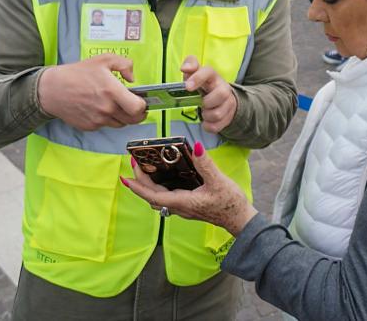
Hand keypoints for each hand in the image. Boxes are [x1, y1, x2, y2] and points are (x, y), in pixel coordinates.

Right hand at [37, 54, 146, 130]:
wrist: (52, 90)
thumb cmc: (77, 73)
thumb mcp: (103, 60)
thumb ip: (124, 64)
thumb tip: (133, 78)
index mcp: (112, 91)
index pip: (137, 108)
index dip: (144, 106)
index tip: (143, 100)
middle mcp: (106, 108)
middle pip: (133, 120)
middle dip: (138, 113)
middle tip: (136, 106)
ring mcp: (98, 119)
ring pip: (120, 123)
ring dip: (123, 116)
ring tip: (117, 104)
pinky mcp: (90, 126)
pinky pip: (106, 125)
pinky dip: (108, 118)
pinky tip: (101, 107)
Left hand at [122, 139, 257, 234]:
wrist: (240, 220)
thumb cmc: (230, 204)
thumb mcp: (219, 181)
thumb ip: (206, 164)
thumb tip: (195, 147)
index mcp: (183, 201)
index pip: (153, 195)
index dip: (137, 186)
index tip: (126, 176)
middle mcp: (180, 207)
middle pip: (152, 197)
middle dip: (140, 182)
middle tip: (136, 164)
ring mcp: (184, 208)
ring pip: (159, 200)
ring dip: (148, 187)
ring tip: (145, 171)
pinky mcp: (189, 207)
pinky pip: (168, 199)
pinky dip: (160, 189)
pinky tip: (164, 180)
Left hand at [181, 56, 237, 132]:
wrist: (222, 100)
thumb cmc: (204, 86)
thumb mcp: (195, 74)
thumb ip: (190, 65)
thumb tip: (185, 68)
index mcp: (213, 77)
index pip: (209, 72)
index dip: (198, 78)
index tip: (187, 86)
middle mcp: (224, 88)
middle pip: (221, 94)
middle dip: (207, 102)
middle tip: (201, 103)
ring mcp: (228, 103)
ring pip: (217, 114)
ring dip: (206, 115)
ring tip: (204, 111)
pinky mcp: (228, 117)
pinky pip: (216, 126)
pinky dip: (207, 126)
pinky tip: (207, 120)